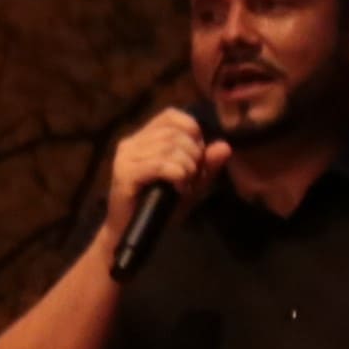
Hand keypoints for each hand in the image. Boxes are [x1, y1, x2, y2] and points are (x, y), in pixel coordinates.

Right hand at [104, 108, 228, 246]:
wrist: (133, 233)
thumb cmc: (160, 207)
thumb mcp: (191, 184)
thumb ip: (207, 166)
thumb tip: (224, 146)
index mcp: (143, 138)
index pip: (171, 115)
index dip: (191, 129)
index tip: (197, 155)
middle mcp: (130, 143)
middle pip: (175, 133)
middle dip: (194, 155)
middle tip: (192, 177)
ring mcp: (125, 158)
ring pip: (170, 148)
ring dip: (187, 168)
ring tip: (184, 184)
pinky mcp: (124, 174)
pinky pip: (160, 165)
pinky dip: (177, 176)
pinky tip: (178, 189)